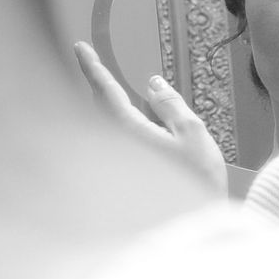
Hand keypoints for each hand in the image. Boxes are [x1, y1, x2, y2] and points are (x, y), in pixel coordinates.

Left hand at [73, 41, 228, 192]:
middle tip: (93, 66)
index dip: (92, 68)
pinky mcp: (118, 180)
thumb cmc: (198, 183)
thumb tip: (153, 83)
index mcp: (128, 133)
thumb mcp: (192, 135)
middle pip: (97, 108)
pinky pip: (109, 143)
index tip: (80, 48)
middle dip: (96, 86)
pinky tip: (126, 127)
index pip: (104, 92)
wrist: (194, 231)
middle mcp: (113, 148)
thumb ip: (170, 105)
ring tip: (109, 92)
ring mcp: (112, 166)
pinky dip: (112, 127)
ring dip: (104, 108)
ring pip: (102, 127)